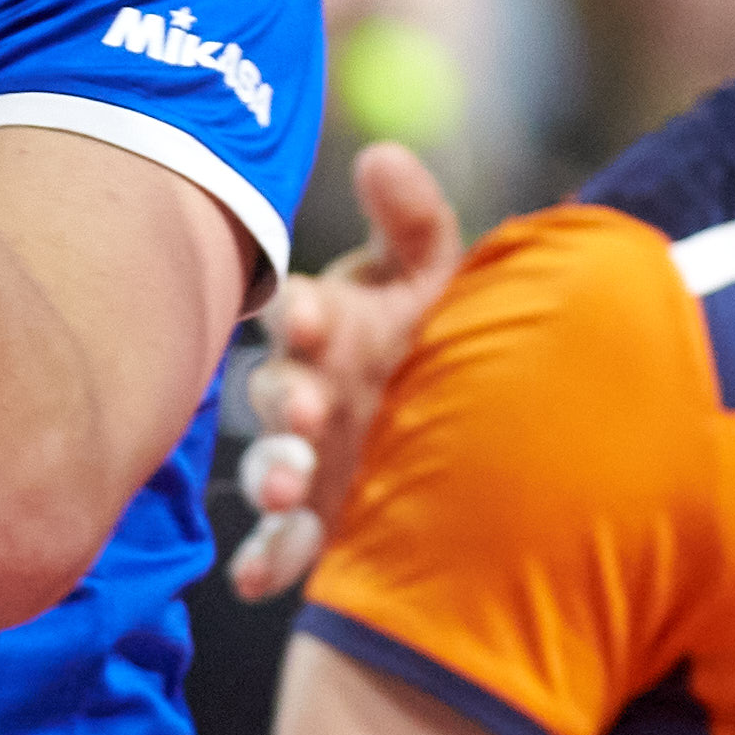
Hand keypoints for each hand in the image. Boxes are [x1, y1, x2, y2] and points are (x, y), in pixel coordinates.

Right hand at [226, 143, 462, 599]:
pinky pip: (278, 545)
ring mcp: (305, 460)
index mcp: (331, 325)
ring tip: (287, 490)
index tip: (316, 317)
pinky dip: (266, 559)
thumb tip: (380, 155)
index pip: (300, 310)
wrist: (473, 429)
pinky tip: (261, 579)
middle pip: (274, 392)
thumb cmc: (438, 335)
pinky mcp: (314, 524)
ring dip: (271, 477)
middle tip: (306, 412)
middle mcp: (306, 391)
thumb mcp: (439, 277)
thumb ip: (414, 221)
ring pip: (269, 468)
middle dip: (284, 402)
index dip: (303, 312)